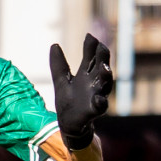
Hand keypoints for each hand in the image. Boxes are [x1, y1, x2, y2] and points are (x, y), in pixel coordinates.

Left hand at [49, 33, 112, 150]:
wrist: (68, 124)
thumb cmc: (68, 101)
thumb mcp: (61, 81)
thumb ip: (58, 65)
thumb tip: (54, 44)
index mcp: (86, 74)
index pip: (91, 57)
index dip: (91, 47)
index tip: (89, 36)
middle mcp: (95, 83)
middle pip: (102, 66)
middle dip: (103, 57)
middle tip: (101, 46)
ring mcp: (97, 95)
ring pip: (105, 83)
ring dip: (105, 75)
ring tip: (104, 68)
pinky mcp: (94, 110)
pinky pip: (101, 105)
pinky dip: (100, 102)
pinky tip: (99, 99)